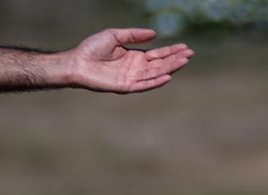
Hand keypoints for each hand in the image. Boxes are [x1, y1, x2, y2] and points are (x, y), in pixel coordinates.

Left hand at [71, 28, 192, 93]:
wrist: (77, 62)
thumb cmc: (92, 48)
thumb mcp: (115, 35)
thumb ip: (134, 35)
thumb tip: (155, 34)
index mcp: (135, 57)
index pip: (158, 55)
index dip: (171, 51)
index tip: (185, 47)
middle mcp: (136, 69)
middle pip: (160, 64)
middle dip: (175, 59)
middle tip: (190, 54)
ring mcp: (132, 78)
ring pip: (155, 73)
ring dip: (170, 69)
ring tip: (184, 62)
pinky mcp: (125, 87)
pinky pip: (144, 85)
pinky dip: (156, 82)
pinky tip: (167, 77)